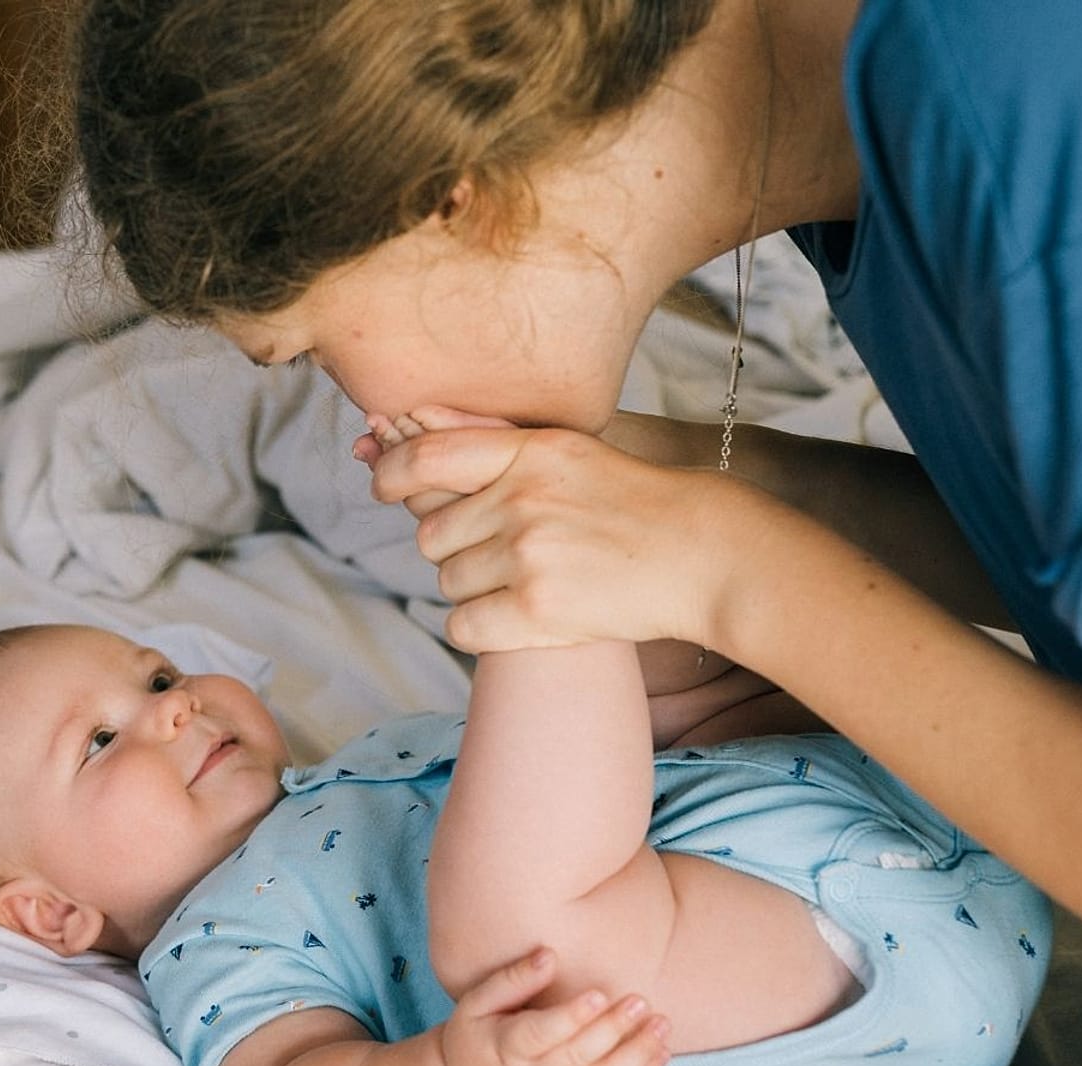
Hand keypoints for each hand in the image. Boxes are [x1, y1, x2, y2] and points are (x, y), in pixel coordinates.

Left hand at [369, 419, 757, 653]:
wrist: (700, 555)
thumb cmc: (630, 504)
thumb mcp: (565, 452)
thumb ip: (491, 442)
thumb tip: (408, 420)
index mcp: (530, 452)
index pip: (426, 458)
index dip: (390, 472)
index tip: (381, 483)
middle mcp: (523, 499)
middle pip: (431, 533)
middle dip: (453, 546)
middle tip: (499, 550)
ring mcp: (529, 555)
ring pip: (448, 580)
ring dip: (473, 587)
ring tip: (525, 579)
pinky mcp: (538, 609)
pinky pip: (461, 625)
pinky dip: (478, 628)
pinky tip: (515, 616)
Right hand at [437, 950, 669, 1065]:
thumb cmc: (476, 1031)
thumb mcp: (477, 1002)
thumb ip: (512, 979)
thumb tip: (549, 955)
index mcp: (507, 1046)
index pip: (542, 1033)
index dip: (571, 1016)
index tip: (598, 994)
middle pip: (578, 1056)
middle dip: (612, 1030)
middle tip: (639, 1002)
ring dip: (636, 1054)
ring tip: (662, 1024)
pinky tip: (662, 1051)